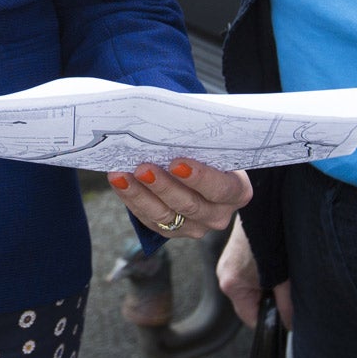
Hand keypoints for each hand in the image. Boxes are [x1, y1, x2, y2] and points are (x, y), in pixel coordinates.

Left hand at [107, 158, 251, 238]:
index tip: (176, 163)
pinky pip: (149, 219)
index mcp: (237, 192)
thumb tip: (168, 125)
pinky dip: (132, 199)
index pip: (221, 188)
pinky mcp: (171, 232)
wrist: (202, 176)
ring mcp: (195, 227)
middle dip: (163, 186)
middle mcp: (218, 215)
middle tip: (143, 168)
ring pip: (165, 215)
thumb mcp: (213, 149)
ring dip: (140, 194)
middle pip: (190, 204)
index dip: (199, 177)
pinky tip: (119, 182)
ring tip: (122, 175)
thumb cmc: (207, 155)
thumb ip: (199, 144)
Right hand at [214, 217, 293, 328]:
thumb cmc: (270, 237)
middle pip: (249, 304)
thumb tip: (292, 325)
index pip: (251, 319)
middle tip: (287, 291)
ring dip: (266, 287)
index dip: (271, 322)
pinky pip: (247, 276)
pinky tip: (274, 264)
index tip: (288, 317)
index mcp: (232, 284)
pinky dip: (262, 275)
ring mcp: (226, 265)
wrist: (264, 203)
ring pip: (250, 289)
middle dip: (269, 302)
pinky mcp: (232, 256)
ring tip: (281, 274)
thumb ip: (287, 304)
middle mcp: (223, 275)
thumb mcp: (283, 277)